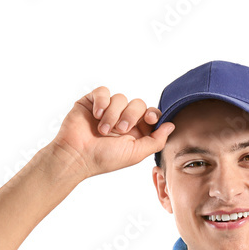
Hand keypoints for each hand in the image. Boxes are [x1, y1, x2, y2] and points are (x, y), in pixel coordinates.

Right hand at [50, 86, 175, 178]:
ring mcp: (107, 109)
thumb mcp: (136, 153)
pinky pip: (103, 91)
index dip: (153, 114)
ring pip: (120, 97)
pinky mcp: (92, 102)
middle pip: (138, 103)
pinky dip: (101, 102)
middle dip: (130, 116)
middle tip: (120, 130)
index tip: (149, 118)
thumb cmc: (105, 158)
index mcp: (136, 131)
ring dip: (113, 114)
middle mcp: (123, 118)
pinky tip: (96, 116)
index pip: (151, 114)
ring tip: (102, 130)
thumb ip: (156, 140)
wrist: (77, 156)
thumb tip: (171, 125)